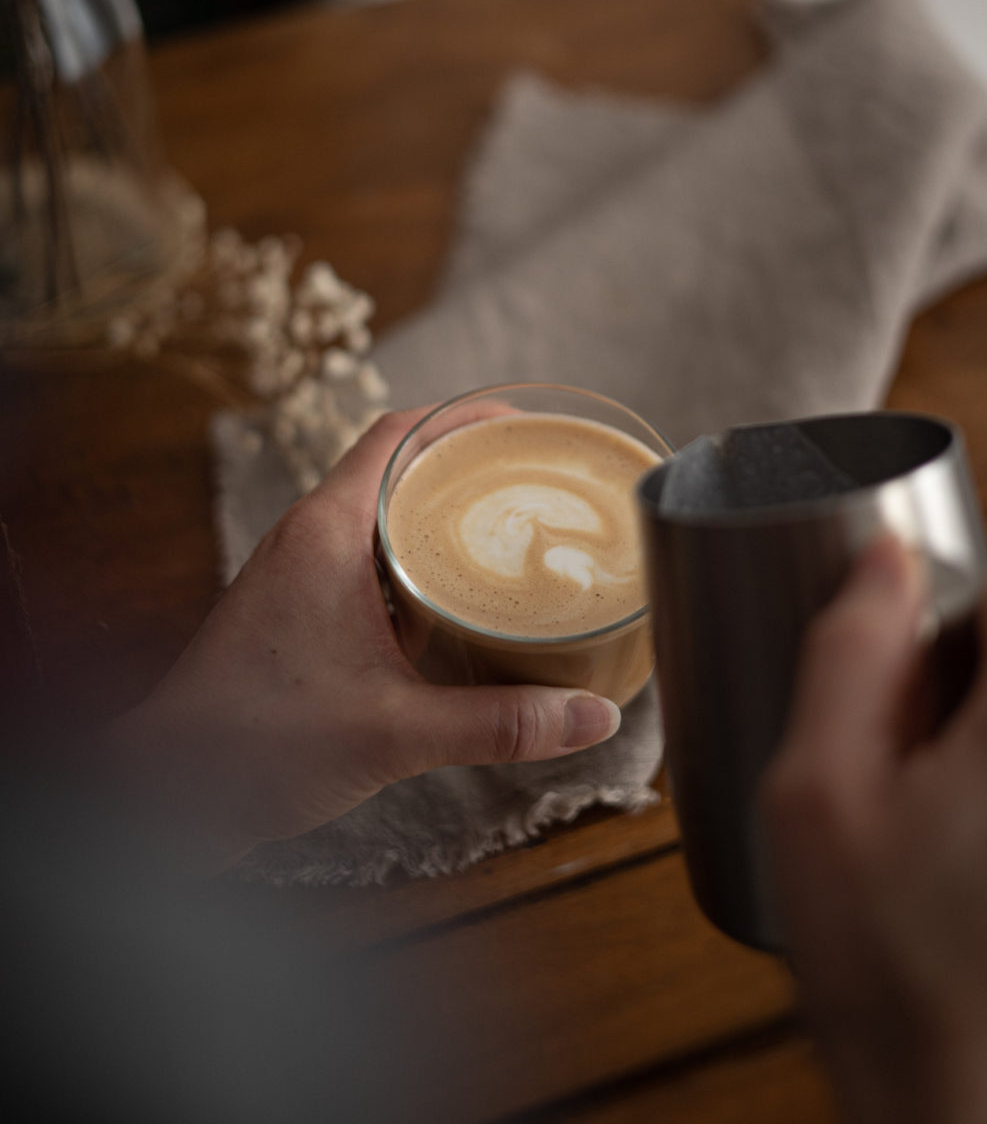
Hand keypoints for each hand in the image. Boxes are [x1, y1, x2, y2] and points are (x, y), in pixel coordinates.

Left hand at [102, 408, 620, 872]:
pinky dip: (411, 571)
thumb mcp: (398, 732)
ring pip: (377, 521)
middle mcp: (307, 539)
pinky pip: (362, 566)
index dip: (460, 418)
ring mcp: (296, 577)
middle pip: (394, 469)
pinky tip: (453, 610)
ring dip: (435, 522)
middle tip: (529, 483)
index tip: (519, 426)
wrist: (165, 796)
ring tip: (505, 537)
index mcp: (326, 533)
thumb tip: (594, 717)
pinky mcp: (293, 615)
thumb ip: (501, 723)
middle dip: (462, 470)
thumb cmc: (255, 748)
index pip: (397, 435)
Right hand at [762, 538, 986, 1123]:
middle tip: (923, 757)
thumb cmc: (892, 973)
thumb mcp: (816, 795)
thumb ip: (849, 655)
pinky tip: (986, 852)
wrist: (962, 1113)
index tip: (912, 677)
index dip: (950, 614)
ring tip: (954, 811)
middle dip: (981, 676)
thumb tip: (884, 558)